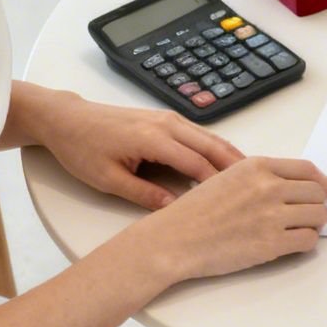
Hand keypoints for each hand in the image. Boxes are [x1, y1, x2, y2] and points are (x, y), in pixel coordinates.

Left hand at [40, 100, 245, 209]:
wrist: (67, 119)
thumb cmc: (82, 148)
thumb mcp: (107, 179)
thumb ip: (142, 194)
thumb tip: (173, 209)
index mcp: (152, 139)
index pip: (195, 163)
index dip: (216, 183)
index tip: (234, 202)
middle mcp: (165, 124)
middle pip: (211, 146)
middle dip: (235, 166)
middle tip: (259, 186)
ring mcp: (167, 118)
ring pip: (209, 137)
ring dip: (230, 155)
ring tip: (250, 176)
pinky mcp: (164, 119)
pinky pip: (198, 133)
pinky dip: (216, 147)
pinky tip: (226, 161)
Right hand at [131, 156, 326, 285]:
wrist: (174, 239)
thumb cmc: (196, 211)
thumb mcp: (228, 177)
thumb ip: (261, 177)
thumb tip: (295, 186)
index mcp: (258, 166)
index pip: (309, 171)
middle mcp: (268, 187)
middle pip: (318, 194)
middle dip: (318, 207)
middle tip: (308, 218)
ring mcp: (271, 216)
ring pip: (318, 218)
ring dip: (314, 226)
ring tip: (296, 231)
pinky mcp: (271, 244)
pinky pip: (308, 241)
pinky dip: (306, 244)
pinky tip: (291, 245)